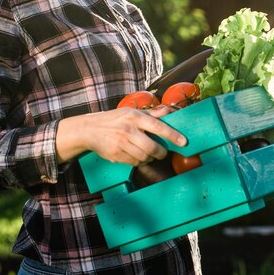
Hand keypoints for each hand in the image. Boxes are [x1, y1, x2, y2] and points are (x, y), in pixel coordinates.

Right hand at [56, 105, 185, 165]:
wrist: (90, 129)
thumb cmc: (115, 119)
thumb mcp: (131, 112)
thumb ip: (151, 114)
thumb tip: (170, 112)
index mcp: (134, 117)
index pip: (158, 126)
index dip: (172, 134)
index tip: (183, 141)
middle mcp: (128, 130)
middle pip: (152, 148)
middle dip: (161, 153)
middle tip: (163, 152)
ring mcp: (122, 144)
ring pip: (144, 157)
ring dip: (150, 158)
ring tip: (148, 153)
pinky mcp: (116, 155)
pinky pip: (134, 163)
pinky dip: (139, 161)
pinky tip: (136, 155)